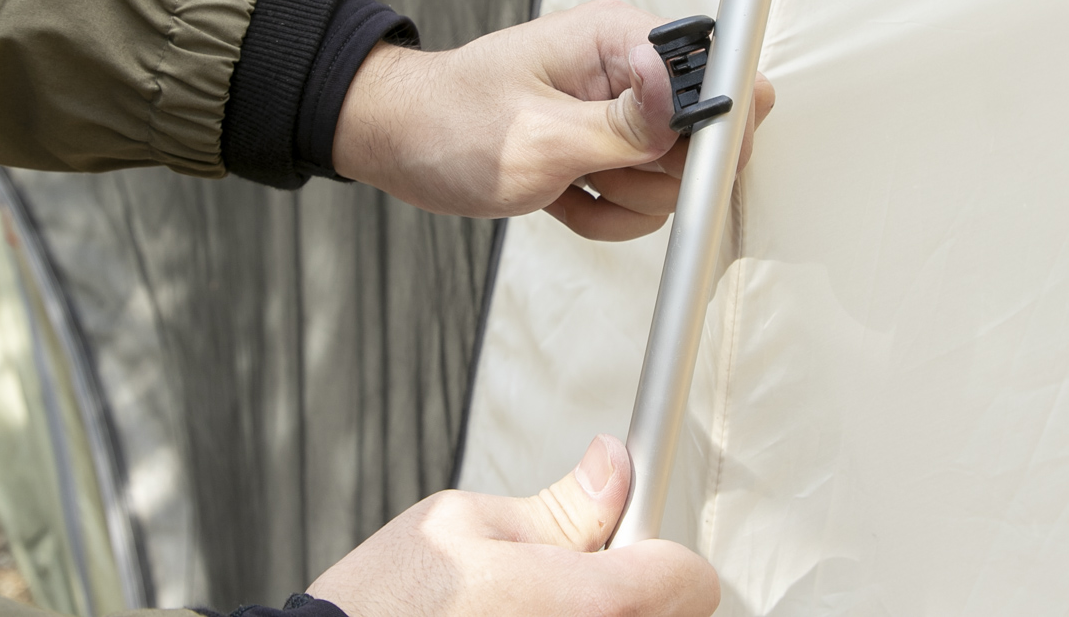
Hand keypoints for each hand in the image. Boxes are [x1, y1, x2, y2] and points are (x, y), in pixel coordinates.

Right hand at [306, 435, 718, 616]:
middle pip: (673, 614)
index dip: (662, 546)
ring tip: (532, 606)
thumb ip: (559, 506)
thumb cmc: (381, 604)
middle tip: (572, 571)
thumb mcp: (462, 521)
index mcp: (578, 603)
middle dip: (633, 582)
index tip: (633, 535)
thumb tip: (614, 466)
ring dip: (604, 614)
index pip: (688, 578)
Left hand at [332, 0, 774, 240]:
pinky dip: (603, 215)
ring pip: (671, 179)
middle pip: (701, 136)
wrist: (399, 143)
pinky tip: (560, 198)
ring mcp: (617, 113)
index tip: (684, 162)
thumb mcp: (540, 136)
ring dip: (623, 201)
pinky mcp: (605, 149)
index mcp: (617, 40)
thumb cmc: (448, 123)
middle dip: (655, 174)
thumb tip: (694, 94)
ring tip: (566, 183)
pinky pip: (639, 201)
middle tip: (597, 171)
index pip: (715, 69)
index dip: (716, 125)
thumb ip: (627, 126)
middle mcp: (626, 71)